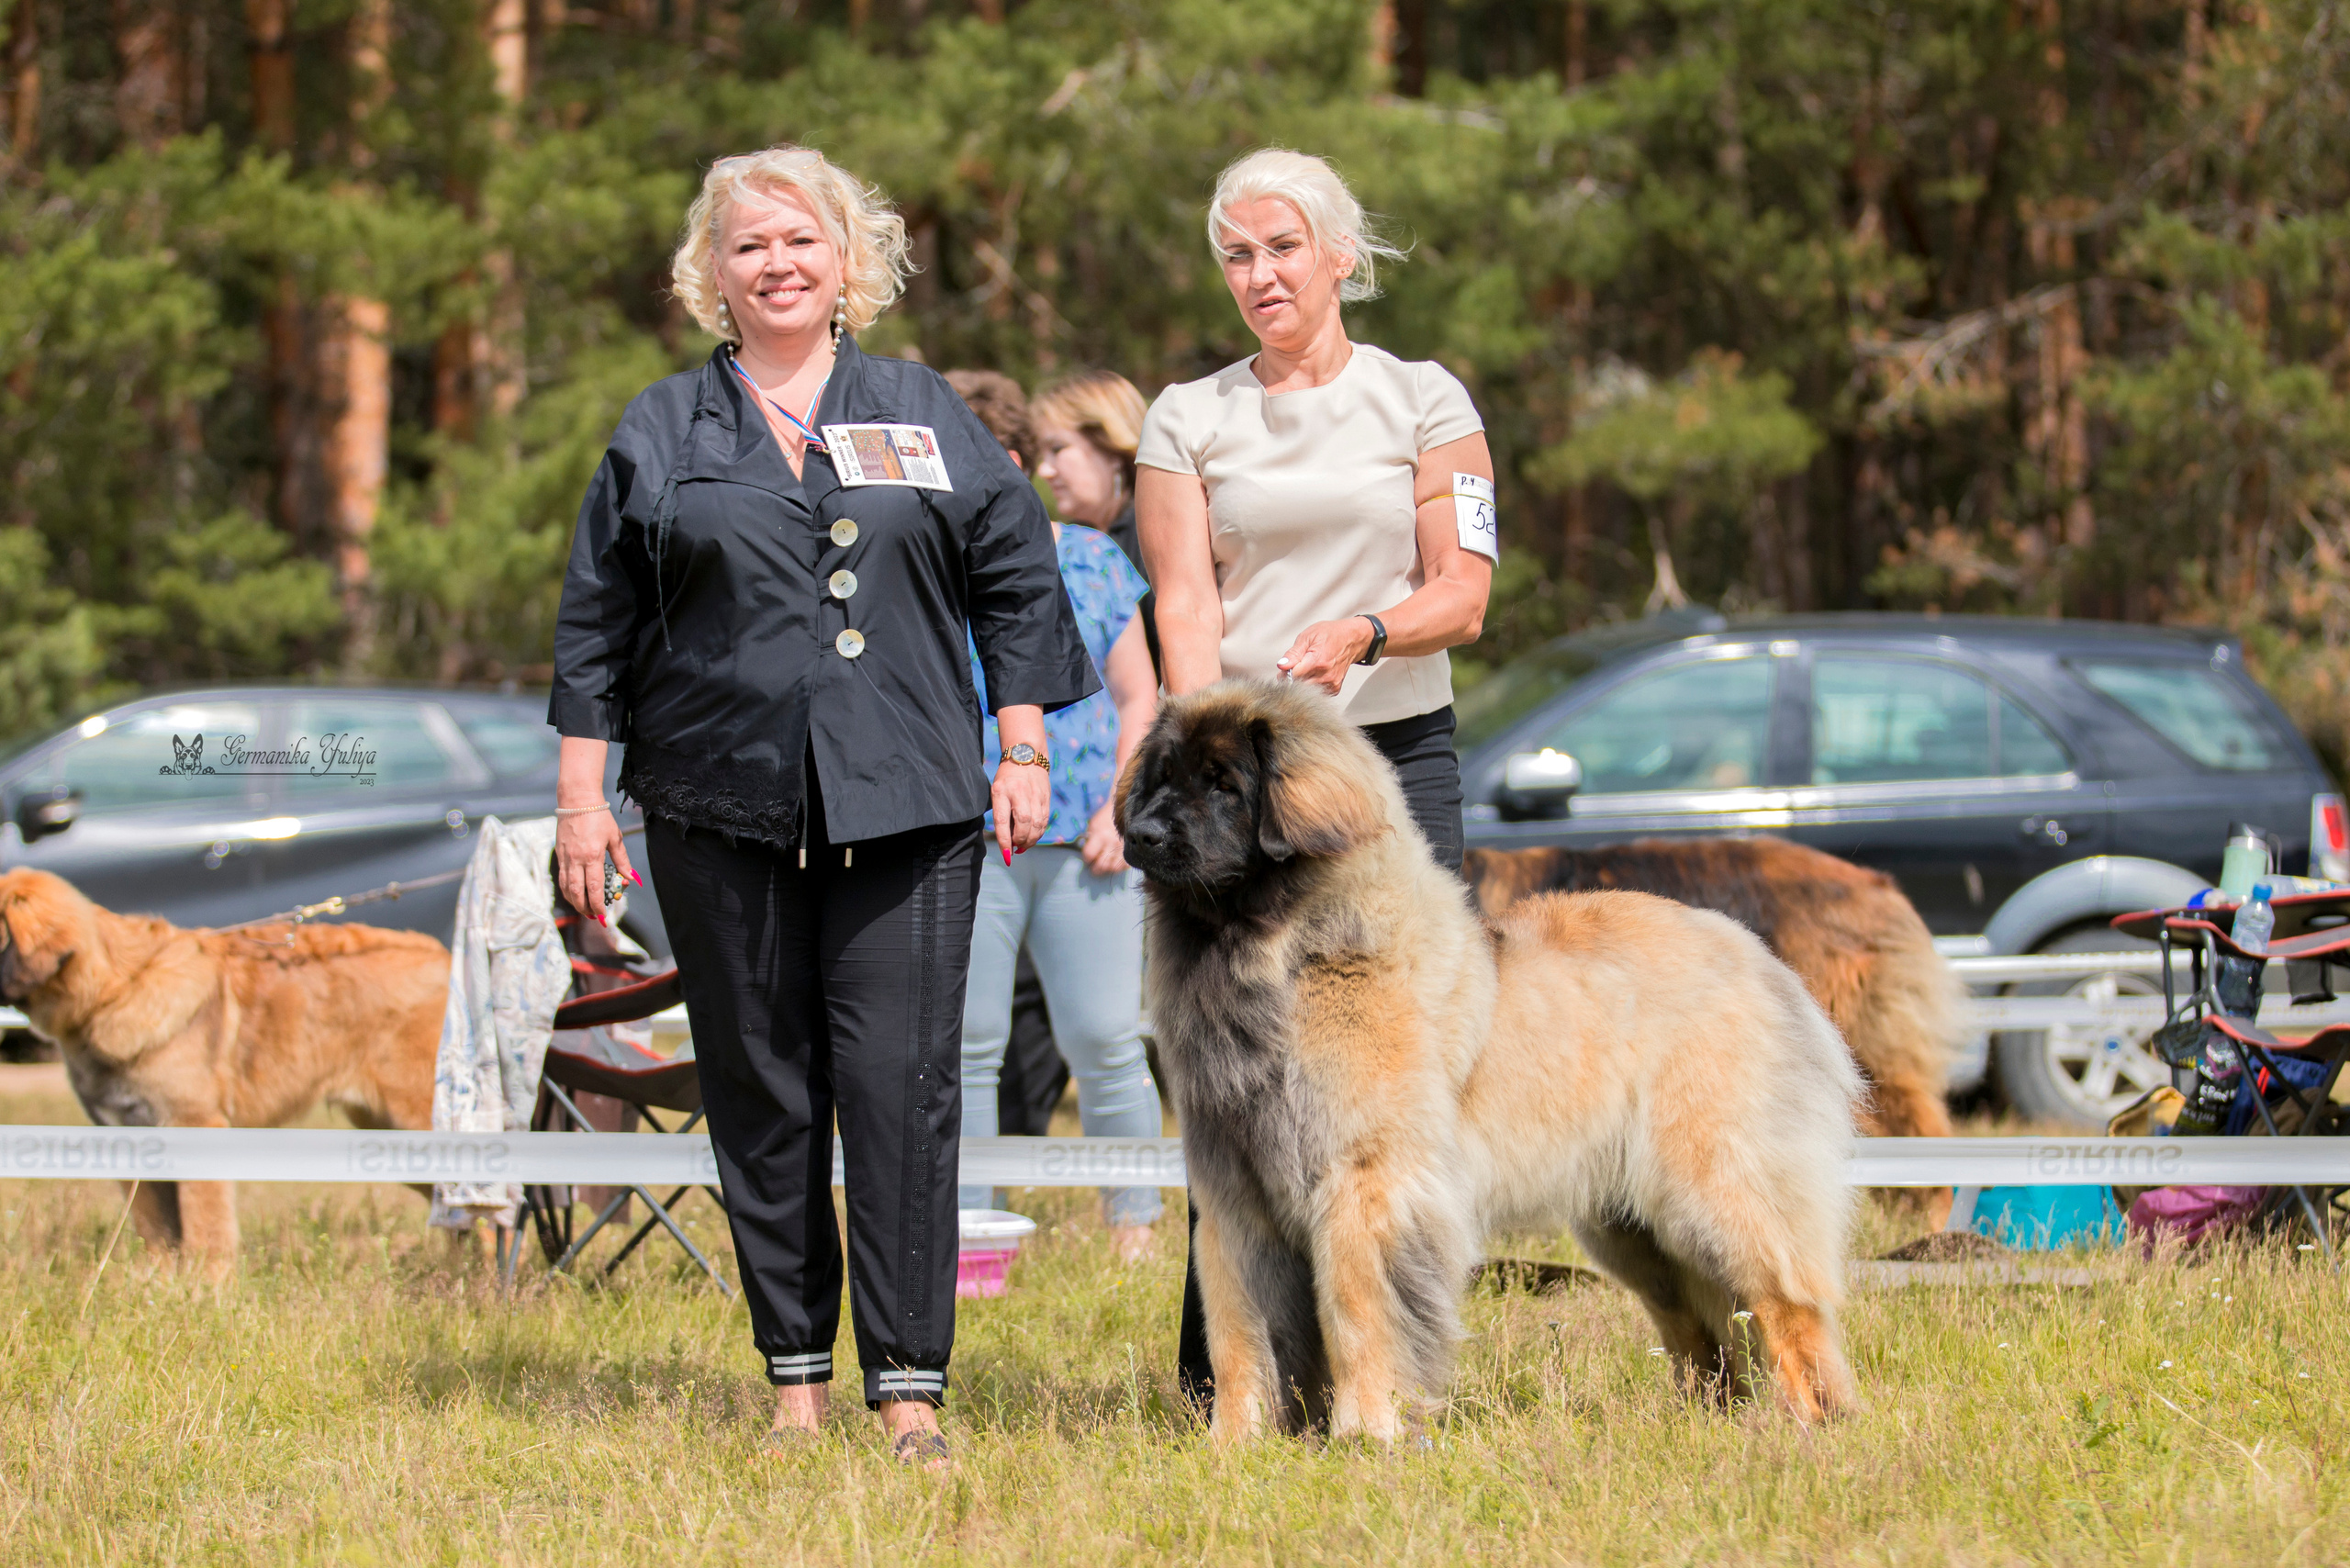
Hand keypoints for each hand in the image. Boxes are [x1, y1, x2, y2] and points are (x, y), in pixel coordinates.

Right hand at [555, 805, 637, 924]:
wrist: (577, 800)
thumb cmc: (599, 817)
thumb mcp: (615, 837)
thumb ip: (622, 860)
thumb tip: (630, 878)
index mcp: (592, 856)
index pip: (594, 887)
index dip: (597, 904)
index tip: (602, 915)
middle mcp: (576, 859)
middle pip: (577, 893)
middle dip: (584, 908)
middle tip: (593, 917)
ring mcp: (565, 857)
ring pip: (566, 887)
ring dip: (574, 902)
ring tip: (584, 910)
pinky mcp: (559, 854)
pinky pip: (562, 878)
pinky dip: (567, 890)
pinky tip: (574, 894)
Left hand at [992, 758, 1052, 862]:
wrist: (1026, 756)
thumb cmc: (1006, 778)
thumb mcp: (997, 791)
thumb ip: (1002, 813)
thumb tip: (1010, 841)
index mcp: (1001, 791)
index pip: (1002, 820)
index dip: (1005, 841)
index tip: (1006, 856)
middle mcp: (1019, 792)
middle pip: (1024, 823)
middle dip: (1020, 841)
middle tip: (1015, 848)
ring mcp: (1035, 795)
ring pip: (1037, 824)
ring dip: (1031, 840)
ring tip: (1023, 845)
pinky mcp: (1046, 798)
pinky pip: (1044, 821)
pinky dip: (1039, 833)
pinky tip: (1032, 837)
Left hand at [1079, 798, 1126, 875]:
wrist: (1124, 811)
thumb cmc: (1105, 819)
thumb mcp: (1093, 825)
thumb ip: (1089, 840)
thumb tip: (1086, 854)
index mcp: (1100, 835)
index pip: (1089, 855)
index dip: (1086, 858)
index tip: (1087, 857)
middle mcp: (1112, 843)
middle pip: (1102, 865)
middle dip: (1095, 868)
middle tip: (1094, 866)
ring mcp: (1123, 848)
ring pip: (1114, 868)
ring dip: (1107, 869)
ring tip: (1104, 865)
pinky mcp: (1130, 850)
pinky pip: (1124, 866)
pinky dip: (1118, 867)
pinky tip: (1114, 862)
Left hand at [1274, 617, 1374, 695]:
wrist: (1352, 640)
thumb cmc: (1330, 635)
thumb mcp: (1308, 636)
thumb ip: (1293, 653)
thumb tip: (1281, 665)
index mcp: (1317, 661)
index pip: (1292, 676)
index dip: (1284, 673)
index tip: (1285, 668)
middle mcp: (1325, 675)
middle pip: (1298, 686)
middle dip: (1291, 679)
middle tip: (1294, 668)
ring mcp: (1331, 683)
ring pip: (1306, 691)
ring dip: (1301, 683)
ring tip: (1306, 669)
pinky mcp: (1335, 689)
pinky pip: (1316, 693)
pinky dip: (1311, 686)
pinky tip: (1314, 675)